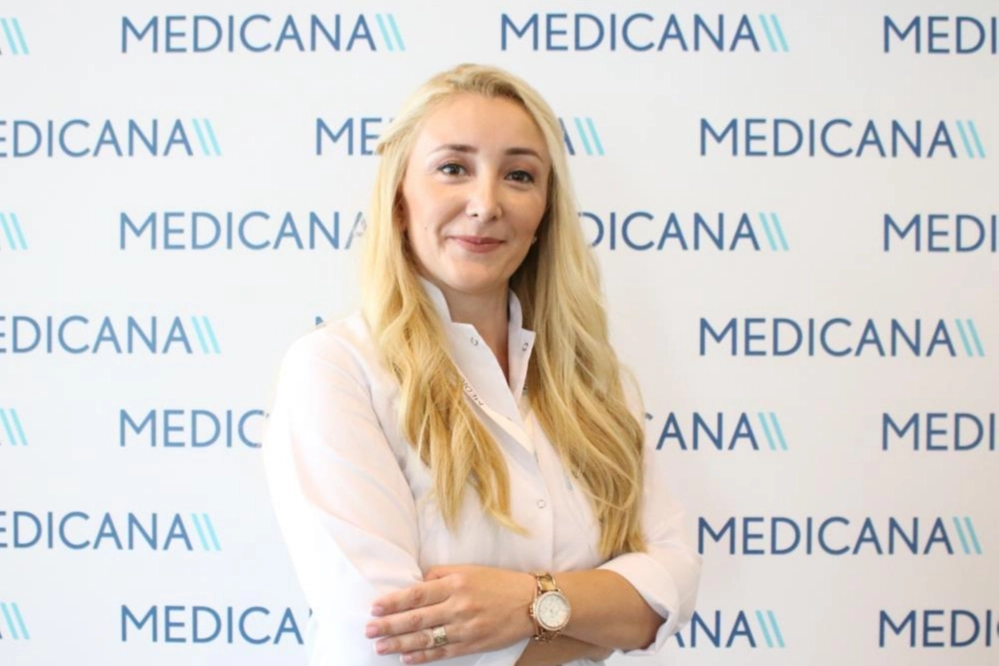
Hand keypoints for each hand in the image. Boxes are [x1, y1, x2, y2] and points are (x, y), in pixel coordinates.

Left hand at [365, 565, 535, 663]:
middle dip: (390, 626)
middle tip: (368, 630)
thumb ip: (441, 575)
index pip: (417, 594)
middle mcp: (458, 606)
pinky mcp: (473, 644)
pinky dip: (423, 656)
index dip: (394, 602)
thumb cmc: (498, 582)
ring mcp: (466, 628)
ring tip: (380, 647)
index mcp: (456, 584)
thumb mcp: (469, 570)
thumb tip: (416, 584)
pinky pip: (443, 652)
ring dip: (400, 644)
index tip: (375, 607)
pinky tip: (406, 658)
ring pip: (426, 638)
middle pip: (417, 618)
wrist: (531, 603)